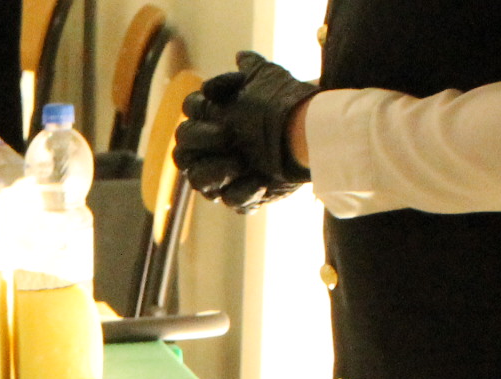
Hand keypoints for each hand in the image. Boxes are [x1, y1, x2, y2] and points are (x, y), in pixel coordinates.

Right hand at [172, 51, 317, 211]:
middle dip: (201, 140)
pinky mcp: (240, 196)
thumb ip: (253, 70)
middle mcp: (210, 150)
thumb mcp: (273, 81)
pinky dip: (244, 191)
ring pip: (199, 179)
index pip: (190, 112)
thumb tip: (241, 57)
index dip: (198, 108)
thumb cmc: (287, 106)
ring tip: (240, 163)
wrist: (317, 134)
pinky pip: (231, 199)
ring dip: (215, 171)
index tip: (216, 102)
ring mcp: (223, 175)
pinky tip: (261, 182)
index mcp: (211, 119)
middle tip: (226, 135)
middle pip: (183, 150)